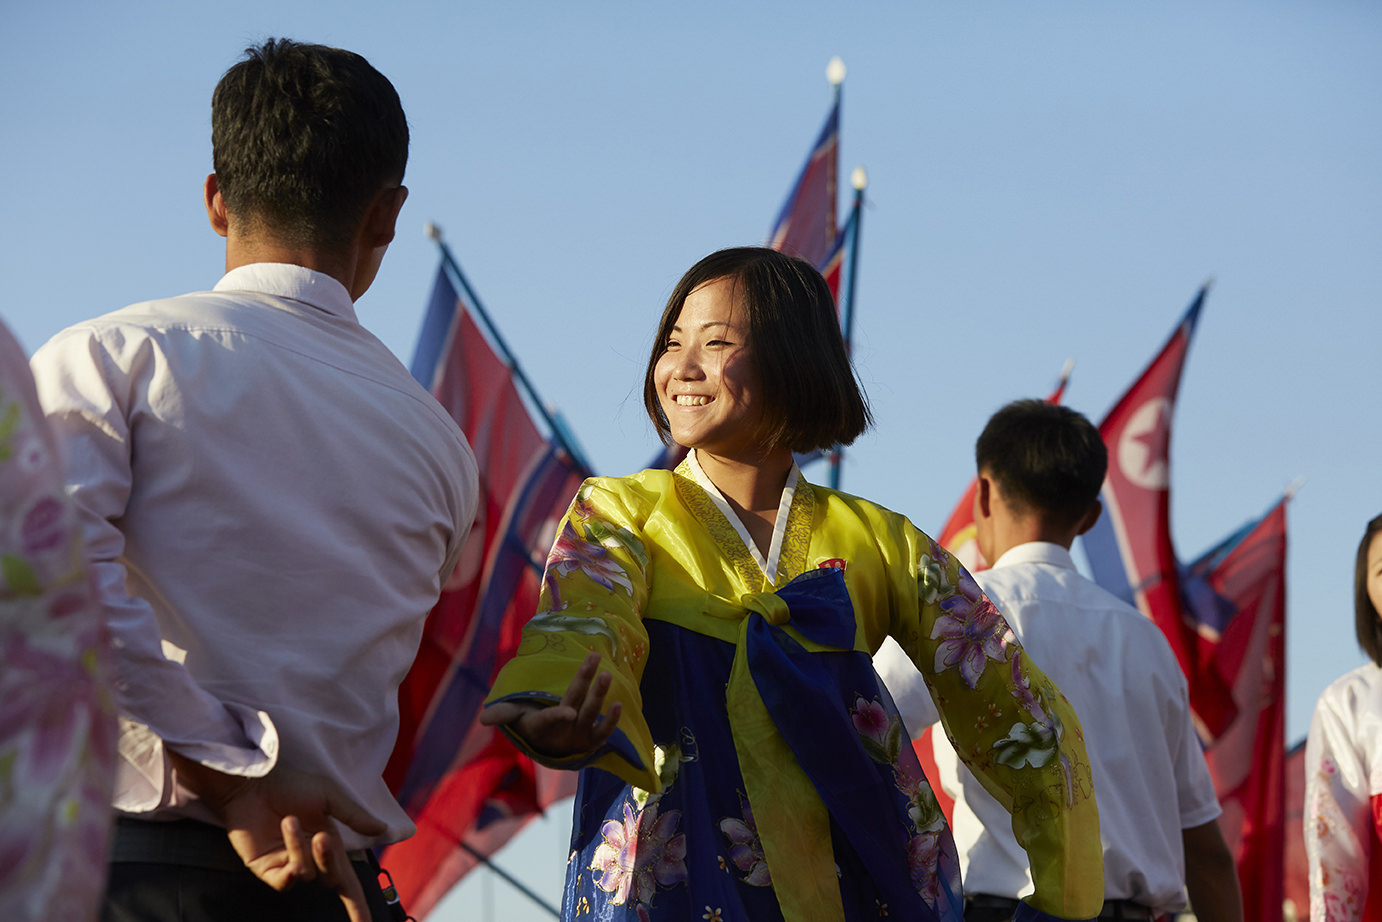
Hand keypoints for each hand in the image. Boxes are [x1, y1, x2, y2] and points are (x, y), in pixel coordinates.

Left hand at [171, 754, 385, 921]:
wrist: (254, 785)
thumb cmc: (291, 786)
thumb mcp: (330, 796)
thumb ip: (355, 816)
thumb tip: (383, 830)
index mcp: (330, 843)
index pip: (348, 882)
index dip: (358, 906)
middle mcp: (312, 859)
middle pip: (332, 879)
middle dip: (329, 860)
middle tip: (320, 836)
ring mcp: (289, 865)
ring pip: (307, 875)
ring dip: (299, 848)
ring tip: (287, 820)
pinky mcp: (266, 869)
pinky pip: (285, 882)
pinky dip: (289, 872)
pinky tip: (286, 852)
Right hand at [480, 650, 621, 757]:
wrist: (547, 749)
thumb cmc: (529, 724)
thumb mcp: (514, 718)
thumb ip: (502, 714)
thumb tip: (483, 720)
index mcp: (540, 727)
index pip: (549, 720)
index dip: (558, 717)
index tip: (569, 713)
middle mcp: (562, 733)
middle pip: (575, 704)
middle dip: (584, 682)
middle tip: (594, 658)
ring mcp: (579, 737)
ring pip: (591, 713)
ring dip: (599, 694)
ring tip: (607, 673)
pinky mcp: (592, 740)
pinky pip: (604, 732)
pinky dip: (612, 721)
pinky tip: (619, 704)